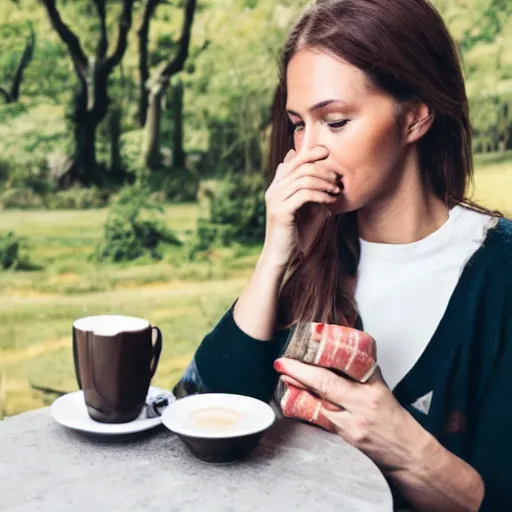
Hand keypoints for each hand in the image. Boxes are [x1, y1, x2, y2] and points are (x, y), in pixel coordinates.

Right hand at [263, 146, 340, 266]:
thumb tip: (325, 176)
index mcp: (277, 187)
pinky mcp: (281, 211)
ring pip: (304, 179)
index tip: (327, 152)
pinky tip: (331, 201)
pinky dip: (321, 195)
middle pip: (301, 167)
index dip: (310, 153)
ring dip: (324, 183)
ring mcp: (275, 200)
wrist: (283, 256)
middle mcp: (273, 190)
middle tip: (337, 179)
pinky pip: (305, 194)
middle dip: (323, 170)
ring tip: (336, 191)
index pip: (293, 161)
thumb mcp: (307, 209)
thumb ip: (311, 191)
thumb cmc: (297, 234)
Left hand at [274, 358, 431, 473]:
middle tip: (282, 362)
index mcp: (373, 387)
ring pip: (319, 402)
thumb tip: (339, 355)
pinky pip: (321, 419)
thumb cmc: (395, 420)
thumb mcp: (382, 389)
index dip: (326, 355)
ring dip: (298, 388)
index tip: (308, 345)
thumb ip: (361, 373)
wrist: (408, 454)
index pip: (347, 364)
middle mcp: (363, 403)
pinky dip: (306, 407)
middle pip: (327, 383)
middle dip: (301, 372)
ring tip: (284, 376)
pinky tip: (294, 399)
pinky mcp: (345, 438)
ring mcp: (352, 423)